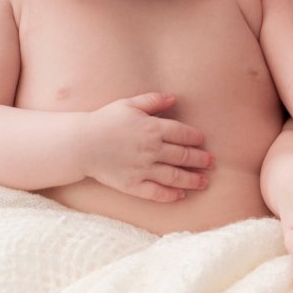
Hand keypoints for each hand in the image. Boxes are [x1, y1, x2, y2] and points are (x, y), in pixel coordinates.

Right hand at [80, 92, 212, 201]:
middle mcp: (152, 150)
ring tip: (204, 182)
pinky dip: (170, 195)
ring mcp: (143, 169)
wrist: (81, 144)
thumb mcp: (128, 104)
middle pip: (184, 156)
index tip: (203, 141)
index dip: (196, 138)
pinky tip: (180, 195)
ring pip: (175, 176)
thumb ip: (152, 100)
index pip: (183, 134)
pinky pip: (156, 192)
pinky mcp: (133, 185)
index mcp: (152, 128)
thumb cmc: (105, 121)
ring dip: (192, 180)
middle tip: (211, 162)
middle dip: (201, 160)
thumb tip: (173, 97)